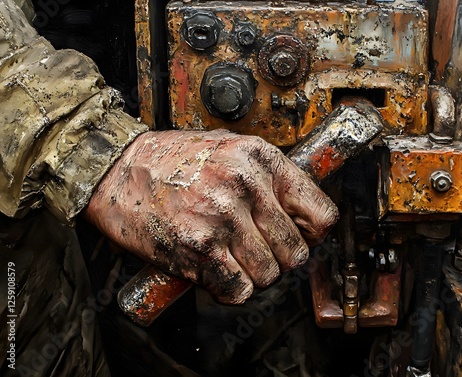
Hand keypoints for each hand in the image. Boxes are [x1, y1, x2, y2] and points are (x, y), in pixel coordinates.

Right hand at [83, 130, 337, 303]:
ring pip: (269, 275)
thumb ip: (270, 178)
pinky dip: (231, 289)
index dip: (313, 234)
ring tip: (233, 259)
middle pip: (295, 253)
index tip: (299, 237)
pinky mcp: (198, 249)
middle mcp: (245, 186)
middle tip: (258, 251)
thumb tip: (303, 215)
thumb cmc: (173, 161)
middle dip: (279, 259)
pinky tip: (217, 271)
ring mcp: (222, 218)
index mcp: (260, 158)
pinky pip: (238, 290)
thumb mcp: (232, 149)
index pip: (321, 214)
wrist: (118, 169)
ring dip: (253, 276)